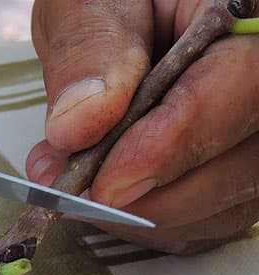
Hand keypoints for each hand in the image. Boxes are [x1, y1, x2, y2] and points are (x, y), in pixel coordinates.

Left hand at [27, 0, 258, 254]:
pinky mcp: (230, 164)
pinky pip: (208, 215)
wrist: (127, 13)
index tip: (104, 184)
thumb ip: (88, 53)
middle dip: (148, 191)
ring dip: (142, 210)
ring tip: (75, 184)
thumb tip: (76, 127)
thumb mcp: (90, 3)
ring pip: (225, 201)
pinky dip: (152, 218)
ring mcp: (253, 132)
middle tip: (69, 188)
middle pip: (241, 163)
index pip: (242, 88)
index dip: (172, 144)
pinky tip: (106, 195)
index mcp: (250, 15)